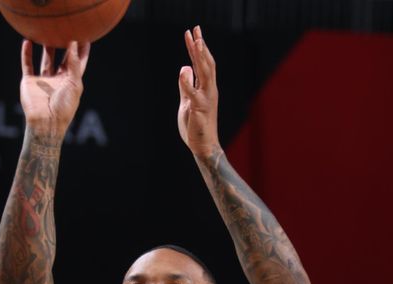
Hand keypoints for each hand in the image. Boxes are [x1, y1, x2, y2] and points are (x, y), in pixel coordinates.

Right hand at [20, 39, 89, 138]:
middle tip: (65, 29)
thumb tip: (74, 43)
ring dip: (46, 47)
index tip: (86, 37)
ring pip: (45, 60)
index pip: (78, 63)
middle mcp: (57, 80)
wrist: (45, 122)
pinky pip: (27, 65)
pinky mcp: (29, 82)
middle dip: (63, 46)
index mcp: (71, 82)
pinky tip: (27, 41)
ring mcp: (43, 81)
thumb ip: (74, 64)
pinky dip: (26, 54)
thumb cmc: (64, 107)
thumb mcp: (74, 84)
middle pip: (61, 59)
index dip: (82, 51)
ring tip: (46, 31)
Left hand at [178, 26, 220, 158]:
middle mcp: (209, 90)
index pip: (201, 63)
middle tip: (196, 28)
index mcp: (205, 88)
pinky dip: (187, 82)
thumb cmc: (195, 126)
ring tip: (196, 42)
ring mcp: (206, 99)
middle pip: (206, 63)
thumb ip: (186, 86)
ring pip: (205, 73)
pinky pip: (193, 94)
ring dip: (200, 57)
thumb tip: (185, 67)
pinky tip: (183, 70)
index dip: (196, 47)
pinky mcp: (200, 109)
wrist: (203, 146)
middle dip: (200, 46)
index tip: (192, 32)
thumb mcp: (187, 101)